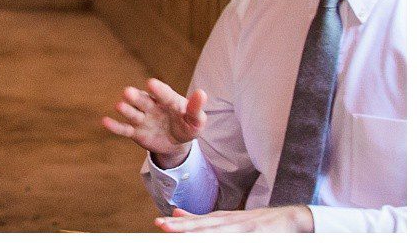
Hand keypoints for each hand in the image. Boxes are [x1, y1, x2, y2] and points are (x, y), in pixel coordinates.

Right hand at [101, 78, 205, 167]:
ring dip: (126, 109)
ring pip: (132, 113)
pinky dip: (115, 126)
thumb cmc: (186, 125)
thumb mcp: (196, 121)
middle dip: (135, 97)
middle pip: (142, 100)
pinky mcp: (135, 132)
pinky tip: (105, 122)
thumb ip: (196, 109)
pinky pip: (124, 129)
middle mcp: (151, 106)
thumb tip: (202, 93)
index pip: (163, 94)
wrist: (176, 142)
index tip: (151, 84)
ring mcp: (142, 119)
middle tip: (128, 92)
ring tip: (120, 106)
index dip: (158, 90)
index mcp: (167, 100)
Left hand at [156, 205, 312, 232]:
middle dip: (183, 227)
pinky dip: (226, 237)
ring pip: (219, 232)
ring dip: (200, 232)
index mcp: (222, 219)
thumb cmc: (256, 223)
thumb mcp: (228, 219)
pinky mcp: (257, 234)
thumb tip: (176, 213)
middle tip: (163, 225)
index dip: (179, 224)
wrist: (291, 219)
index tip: (159, 223)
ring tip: (181, 233)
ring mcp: (244, 228)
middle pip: (205, 226)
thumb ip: (203, 219)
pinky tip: (221, 237)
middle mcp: (231, 222)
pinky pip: (239, 238)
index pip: (197, 222)